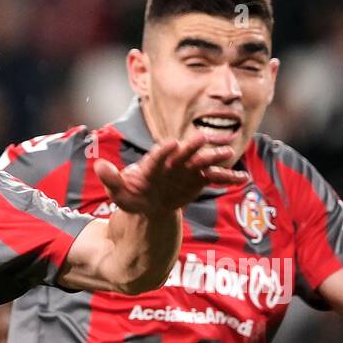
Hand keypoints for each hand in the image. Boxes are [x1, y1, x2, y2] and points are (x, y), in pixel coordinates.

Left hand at [95, 128, 248, 217]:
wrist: (150, 204)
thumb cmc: (133, 195)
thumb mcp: (119, 192)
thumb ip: (111, 179)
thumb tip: (98, 166)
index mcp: (152, 164)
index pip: (157, 156)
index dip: (163, 151)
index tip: (170, 144)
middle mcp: (172, 162)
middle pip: (183, 153)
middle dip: (192, 146)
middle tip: (201, 138)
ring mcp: (187, 170)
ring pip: (202, 162)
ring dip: (214, 157)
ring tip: (227, 153)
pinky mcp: (199, 179)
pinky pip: (215, 178)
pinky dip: (228, 178)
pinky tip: (243, 179)